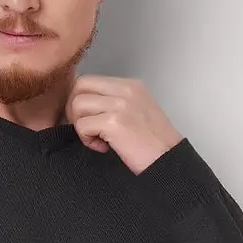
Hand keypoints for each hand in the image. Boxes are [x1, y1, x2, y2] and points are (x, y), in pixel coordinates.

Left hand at [64, 74, 183, 172]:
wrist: (168, 161)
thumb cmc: (153, 144)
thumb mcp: (137, 111)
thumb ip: (113, 102)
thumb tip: (84, 105)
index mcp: (131, 85)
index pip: (90, 80)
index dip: (81, 100)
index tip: (88, 119)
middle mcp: (126, 89)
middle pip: (80, 86)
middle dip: (75, 109)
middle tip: (87, 129)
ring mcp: (120, 104)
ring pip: (78, 104)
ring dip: (81, 125)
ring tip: (98, 138)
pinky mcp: (114, 122)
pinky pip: (83, 125)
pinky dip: (87, 140)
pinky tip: (104, 147)